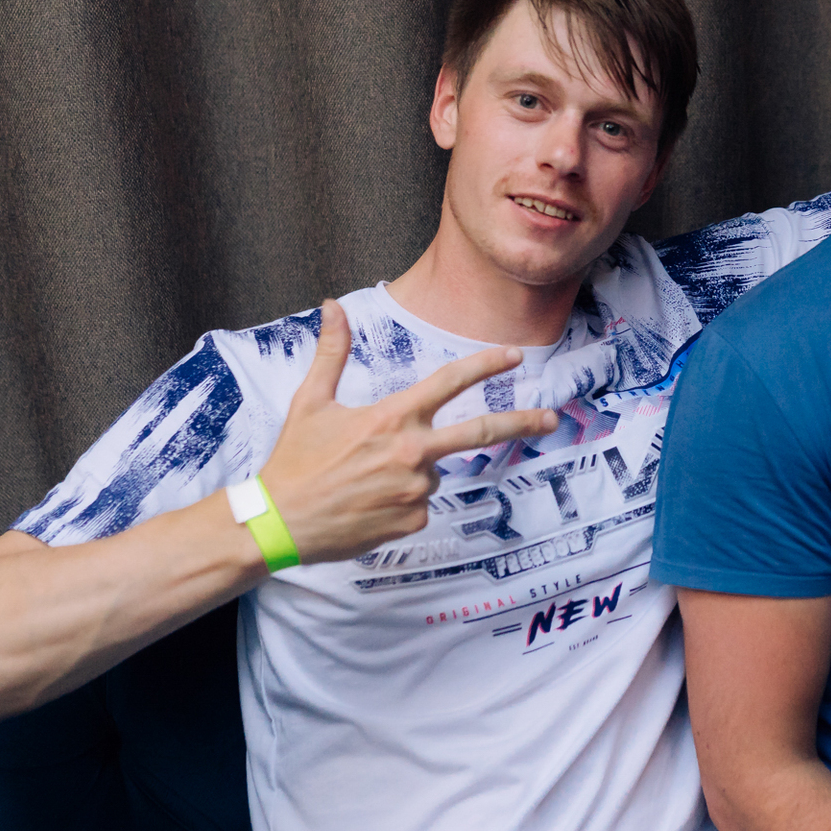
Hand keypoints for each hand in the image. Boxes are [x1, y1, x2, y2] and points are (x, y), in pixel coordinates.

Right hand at [257, 300, 556, 563]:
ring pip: (432, 472)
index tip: (515, 356)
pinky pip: (420, 504)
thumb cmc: (294, 461)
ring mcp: (416, 490)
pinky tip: (367, 505)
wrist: (279, 524)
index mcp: (391, 417)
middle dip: (522, 423)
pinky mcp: (414, 522)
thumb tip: (332, 306)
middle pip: (480, 432)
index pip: (449, 382)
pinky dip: (400, 502)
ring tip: (364, 480)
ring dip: (411, 470)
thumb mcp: (311, 401)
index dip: (486, 365)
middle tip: (552, 418)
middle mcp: (411, 452)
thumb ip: (332, 352)